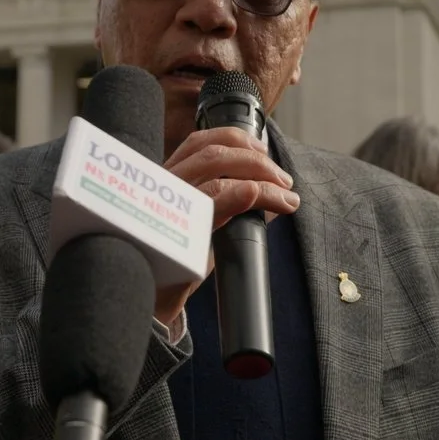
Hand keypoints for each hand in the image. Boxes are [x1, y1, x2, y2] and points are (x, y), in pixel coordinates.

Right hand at [153, 126, 298, 325]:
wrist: (154, 300)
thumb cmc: (180, 262)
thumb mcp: (208, 227)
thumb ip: (233, 204)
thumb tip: (274, 192)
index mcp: (169, 178)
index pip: (200, 141)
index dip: (236, 140)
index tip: (265, 152)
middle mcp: (164, 186)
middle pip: (212, 153)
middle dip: (256, 161)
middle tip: (284, 181)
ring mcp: (168, 205)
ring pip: (215, 173)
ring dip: (259, 177)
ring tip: (284, 195)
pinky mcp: (177, 231)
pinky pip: (208, 203)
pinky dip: (236, 195)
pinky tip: (255, 194)